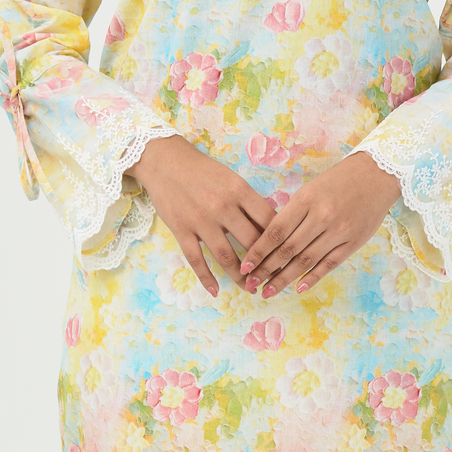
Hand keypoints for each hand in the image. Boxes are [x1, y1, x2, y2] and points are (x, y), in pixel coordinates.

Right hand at [131, 134, 276, 298]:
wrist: (165, 161)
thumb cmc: (202, 170)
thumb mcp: (232, 179)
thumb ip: (249, 202)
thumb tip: (271, 228)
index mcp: (240, 191)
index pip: (269, 222)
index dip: (281, 242)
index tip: (287, 256)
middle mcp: (223, 207)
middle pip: (252, 243)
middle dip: (265, 264)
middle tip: (272, 278)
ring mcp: (201, 220)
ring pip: (226, 257)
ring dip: (240, 277)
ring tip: (250, 288)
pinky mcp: (181, 230)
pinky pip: (196, 259)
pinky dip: (207, 278)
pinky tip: (216, 290)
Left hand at [236, 152, 400, 296]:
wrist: (376, 175)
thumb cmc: (338, 181)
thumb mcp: (310, 190)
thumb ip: (292, 214)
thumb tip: (270, 241)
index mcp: (306, 200)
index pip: (276, 232)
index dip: (258, 251)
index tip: (245, 266)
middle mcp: (321, 217)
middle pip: (288, 250)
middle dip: (266, 269)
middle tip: (251, 283)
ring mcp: (339, 232)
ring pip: (306, 261)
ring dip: (284, 279)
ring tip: (268, 291)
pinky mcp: (353, 242)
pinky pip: (328, 264)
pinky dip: (312, 277)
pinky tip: (298, 288)